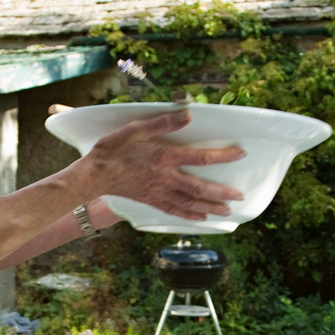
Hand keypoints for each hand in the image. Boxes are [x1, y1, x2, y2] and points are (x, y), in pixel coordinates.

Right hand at [78, 108, 244, 220]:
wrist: (94, 175)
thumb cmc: (113, 149)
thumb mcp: (136, 129)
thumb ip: (163, 122)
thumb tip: (188, 115)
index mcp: (164, 157)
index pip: (200, 157)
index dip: (223, 156)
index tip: (240, 154)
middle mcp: (165, 178)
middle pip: (200, 188)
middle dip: (222, 193)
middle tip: (239, 196)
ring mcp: (159, 192)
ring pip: (190, 203)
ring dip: (210, 208)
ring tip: (227, 211)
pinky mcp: (151, 201)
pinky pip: (174, 211)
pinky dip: (190, 216)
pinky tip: (200, 218)